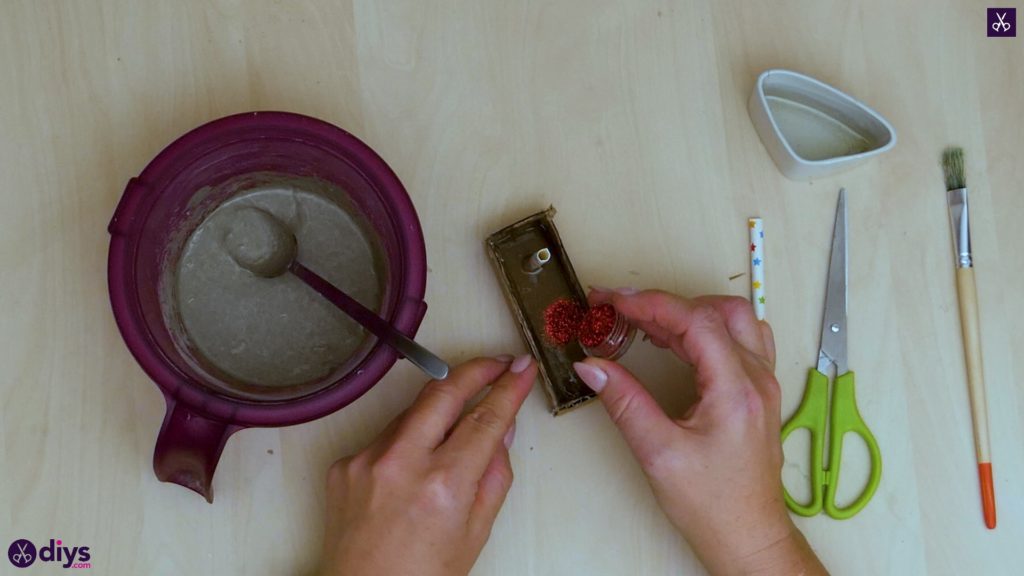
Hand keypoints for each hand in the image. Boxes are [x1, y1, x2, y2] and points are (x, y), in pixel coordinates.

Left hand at [319, 355, 536, 575]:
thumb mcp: (476, 533)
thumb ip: (494, 475)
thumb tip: (502, 430)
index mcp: (443, 485)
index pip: (486, 418)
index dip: (509, 387)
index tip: (522, 369)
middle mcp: (402, 464)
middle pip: (443, 391)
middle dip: (475, 369)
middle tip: (497, 363)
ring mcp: (367, 461)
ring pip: (412, 412)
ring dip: (438, 411)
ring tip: (454, 433)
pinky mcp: (344, 464)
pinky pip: (385, 436)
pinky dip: (406, 442)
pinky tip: (412, 469)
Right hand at [573, 289, 826, 575]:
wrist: (748, 536)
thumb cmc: (713, 505)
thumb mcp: (658, 454)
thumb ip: (625, 403)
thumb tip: (593, 366)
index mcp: (736, 390)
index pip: (694, 322)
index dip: (649, 304)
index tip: (613, 302)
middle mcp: (756, 379)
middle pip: (715, 312)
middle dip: (663, 303)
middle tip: (621, 309)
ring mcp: (761, 384)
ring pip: (732, 320)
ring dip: (688, 312)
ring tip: (644, 322)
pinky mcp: (757, 392)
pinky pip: (739, 340)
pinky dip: (706, 329)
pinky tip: (678, 341)